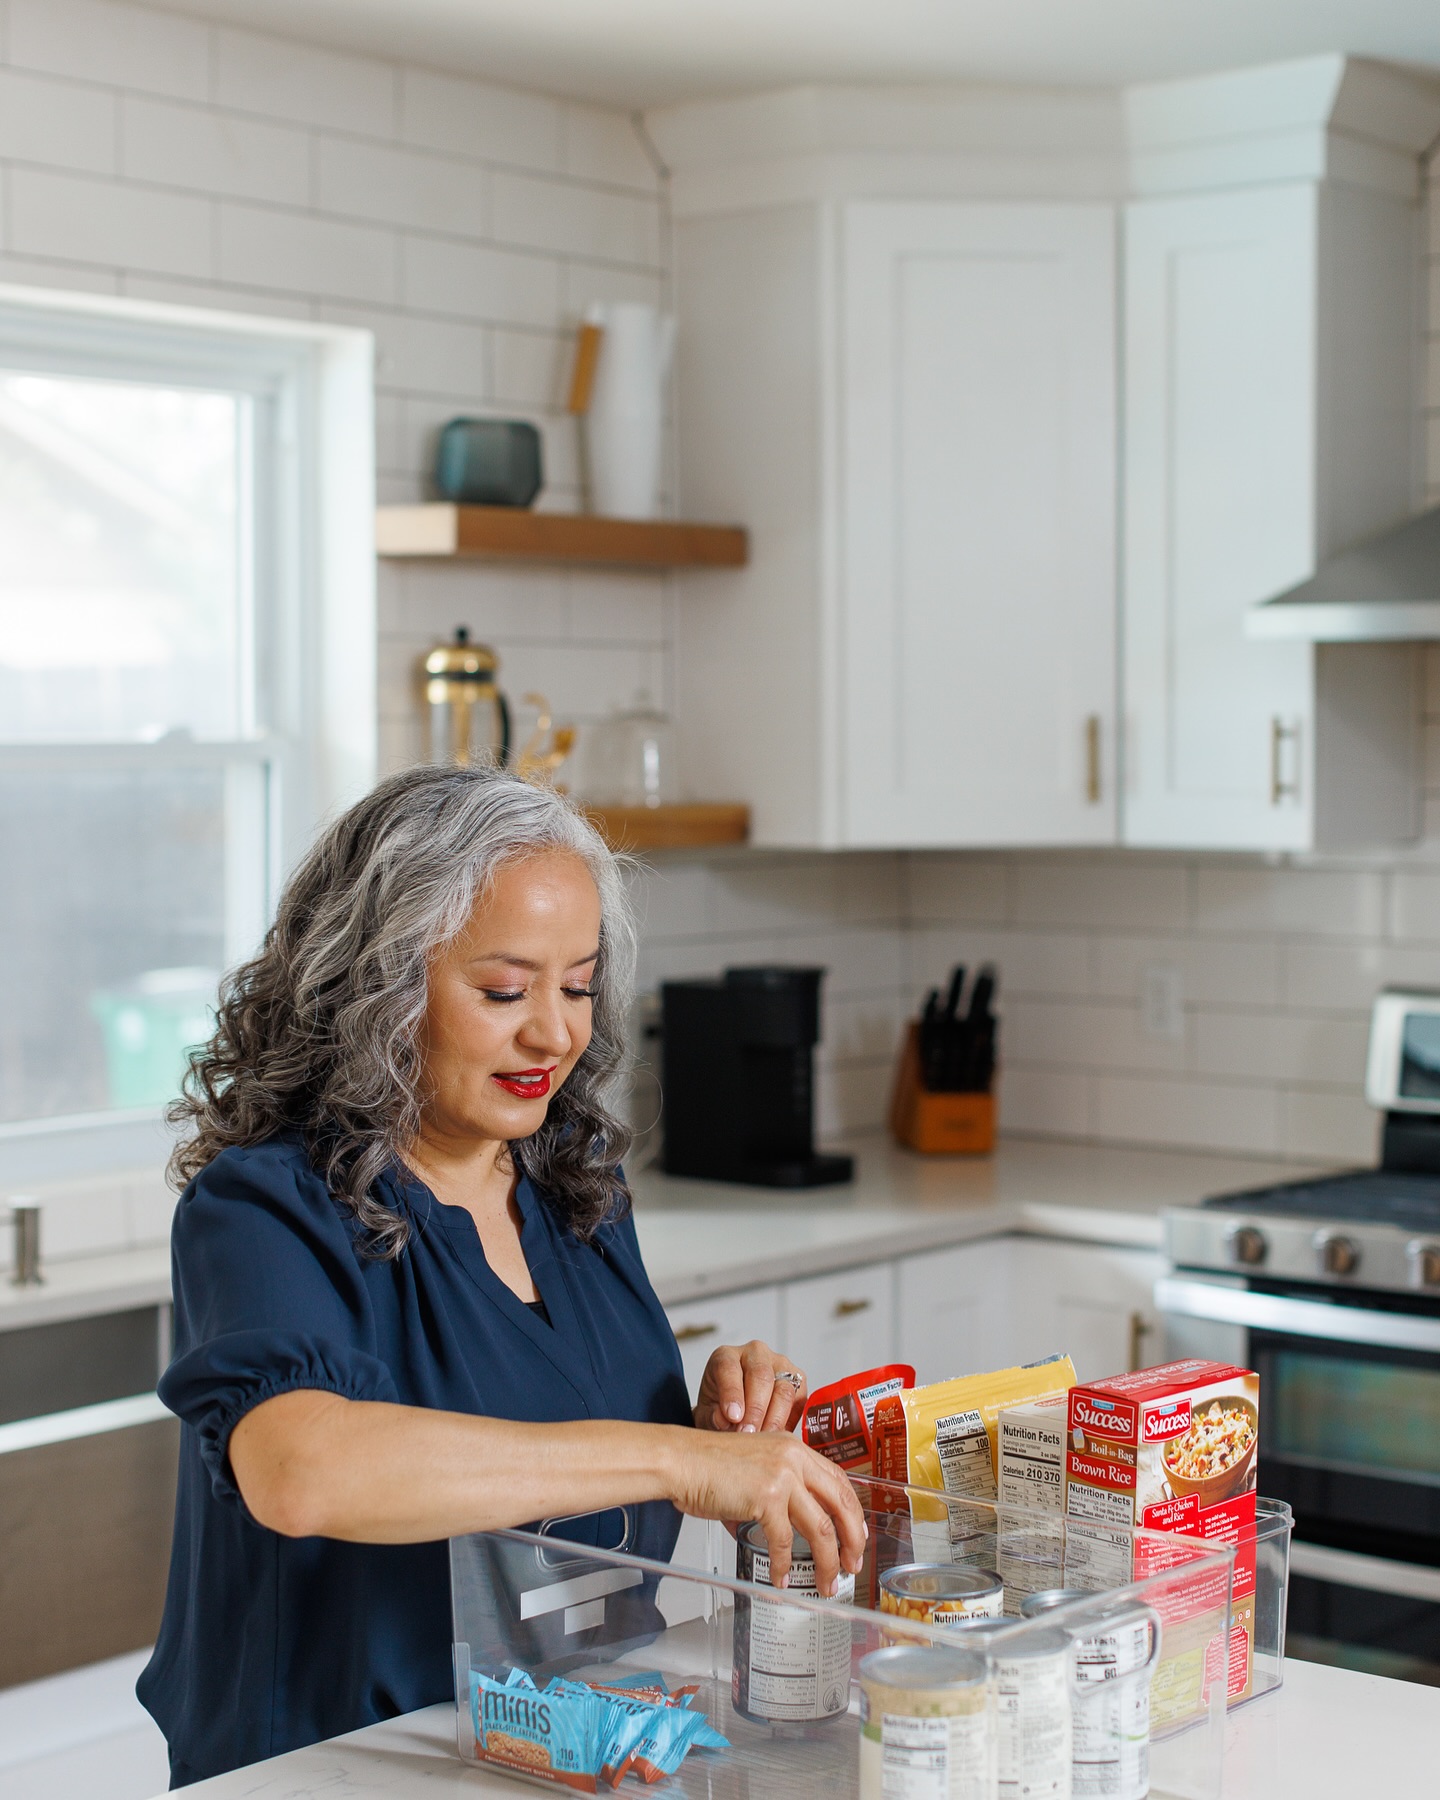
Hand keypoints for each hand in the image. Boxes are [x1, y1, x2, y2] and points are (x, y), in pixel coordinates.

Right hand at [665, 1428, 864, 1594]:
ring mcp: (782, 1476)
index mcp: (794, 1447)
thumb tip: (799, 1515)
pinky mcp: (766, 1497)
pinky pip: (784, 1542)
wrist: (681, 1460)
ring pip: (820, 1528)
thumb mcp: (757, 1462)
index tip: (856, 1534)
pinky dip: (784, 1565)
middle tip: (853, 1564)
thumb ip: (782, 1480)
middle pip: (841, 1504)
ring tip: (826, 1582)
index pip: (838, 1480)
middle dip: (852, 1540)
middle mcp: (794, 1458)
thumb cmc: (708, 1464)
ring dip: (826, 1562)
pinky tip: (782, 1578)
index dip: (852, 1511)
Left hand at [694, 1339, 806, 1433]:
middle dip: (755, 1409)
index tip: (733, 1417)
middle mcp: (755, 1354)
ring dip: (774, 1418)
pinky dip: (790, 1420)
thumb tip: (726, 1421)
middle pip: (761, 1376)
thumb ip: (713, 1417)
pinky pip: (799, 1400)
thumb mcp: (707, 1413)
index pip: (729, 1368)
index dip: (732, 1393)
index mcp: (726, 1356)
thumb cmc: (719, 1408)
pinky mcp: (798, 1380)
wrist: (735, 1411)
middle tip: (749, 1433)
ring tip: (764, 1439)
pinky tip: (777, 1435)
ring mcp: (780, 1364)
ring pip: (784, 1389)